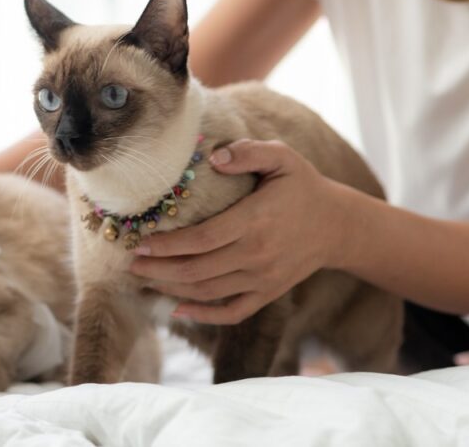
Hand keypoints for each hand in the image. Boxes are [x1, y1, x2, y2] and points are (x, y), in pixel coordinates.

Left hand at [129, 139, 345, 324]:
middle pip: (197, 270)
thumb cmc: (302, 186)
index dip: (168, 245)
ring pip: (208, 292)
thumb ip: (248, 152)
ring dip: (172, 289)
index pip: (202, 240)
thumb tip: (214, 157)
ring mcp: (263, 278)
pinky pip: (233, 312)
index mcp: (255, 221)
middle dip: (159, 269)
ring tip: (144, 279)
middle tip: (130, 264)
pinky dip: (204, 316)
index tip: (139, 242)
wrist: (338, 225)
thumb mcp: (283, 157)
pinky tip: (177, 310)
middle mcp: (257, 254)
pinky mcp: (268, 293)